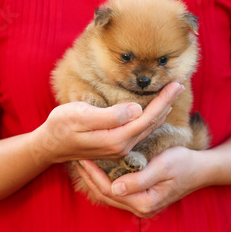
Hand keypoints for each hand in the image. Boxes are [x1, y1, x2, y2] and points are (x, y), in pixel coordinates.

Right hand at [34, 82, 184, 163]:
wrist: (50, 145)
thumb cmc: (61, 126)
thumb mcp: (80, 116)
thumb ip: (109, 116)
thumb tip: (136, 110)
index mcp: (116, 139)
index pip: (147, 118)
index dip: (163, 100)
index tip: (176, 84)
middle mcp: (122, 146)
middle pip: (151, 123)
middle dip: (167, 102)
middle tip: (180, 83)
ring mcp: (119, 148)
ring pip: (147, 128)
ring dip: (161, 110)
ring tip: (172, 93)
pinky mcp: (116, 145)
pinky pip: (139, 131)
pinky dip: (151, 117)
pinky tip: (155, 110)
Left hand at [76, 146, 212, 217]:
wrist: (200, 169)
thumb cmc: (183, 163)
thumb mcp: (163, 166)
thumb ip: (139, 179)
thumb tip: (115, 188)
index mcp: (145, 202)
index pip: (110, 191)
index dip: (94, 174)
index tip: (84, 157)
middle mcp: (141, 208)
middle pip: (106, 195)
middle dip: (89, 178)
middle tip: (76, 158)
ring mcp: (141, 205)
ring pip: (109, 196)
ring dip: (94, 180)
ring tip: (83, 163)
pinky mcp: (140, 198)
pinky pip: (116, 193)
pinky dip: (104, 181)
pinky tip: (97, 168)